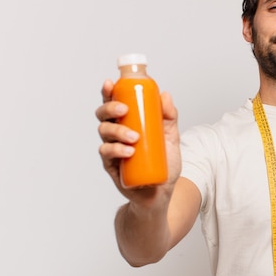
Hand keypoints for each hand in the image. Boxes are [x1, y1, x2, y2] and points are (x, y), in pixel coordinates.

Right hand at [95, 79, 180, 206]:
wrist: (162, 192)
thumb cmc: (164, 163)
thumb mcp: (172, 138)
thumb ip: (170, 117)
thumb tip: (165, 95)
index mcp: (127, 123)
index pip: (114, 103)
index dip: (108, 92)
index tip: (111, 83)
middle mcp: (116, 134)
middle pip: (103, 115)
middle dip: (110, 108)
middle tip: (124, 110)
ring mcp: (112, 149)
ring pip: (104, 133)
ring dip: (117, 131)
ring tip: (134, 137)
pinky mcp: (112, 166)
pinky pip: (107, 154)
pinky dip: (116, 150)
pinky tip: (128, 151)